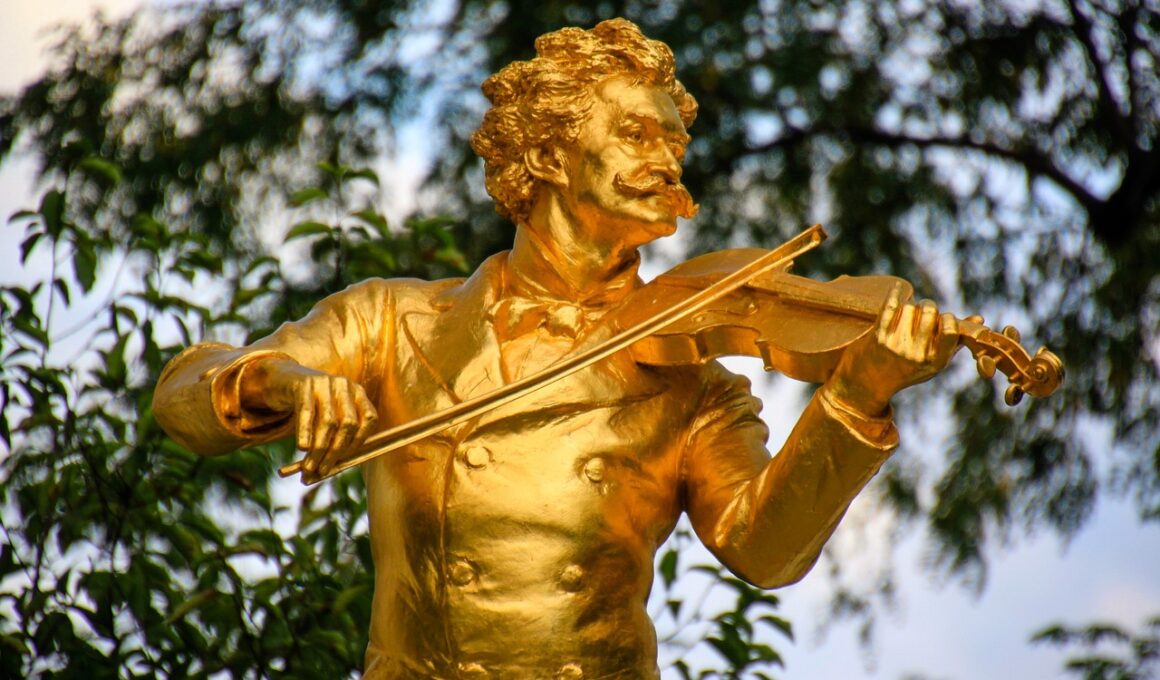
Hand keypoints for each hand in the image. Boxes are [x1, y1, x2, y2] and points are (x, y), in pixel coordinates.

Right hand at [246, 360, 378, 481]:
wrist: (284, 379)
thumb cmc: (310, 406)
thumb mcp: (327, 417)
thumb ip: (334, 439)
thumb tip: (329, 471)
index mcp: (357, 393)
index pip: (368, 420)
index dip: (358, 442)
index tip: (342, 461)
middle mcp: (344, 385)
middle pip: (348, 423)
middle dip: (335, 451)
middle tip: (322, 470)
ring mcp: (325, 382)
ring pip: (328, 422)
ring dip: (319, 448)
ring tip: (309, 467)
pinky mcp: (304, 384)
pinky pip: (307, 412)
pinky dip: (306, 432)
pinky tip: (302, 448)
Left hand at [826, 283, 959, 414]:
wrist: (869, 383)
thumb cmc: (907, 369)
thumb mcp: (934, 361)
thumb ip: (955, 340)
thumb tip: (979, 318)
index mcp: (935, 361)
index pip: (950, 330)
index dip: (947, 318)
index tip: (942, 319)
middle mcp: (917, 354)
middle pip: (929, 311)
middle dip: (928, 307)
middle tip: (923, 312)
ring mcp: (896, 345)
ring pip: (910, 307)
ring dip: (909, 307)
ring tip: (906, 317)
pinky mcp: (878, 337)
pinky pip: (890, 307)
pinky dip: (895, 294)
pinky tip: (897, 288)